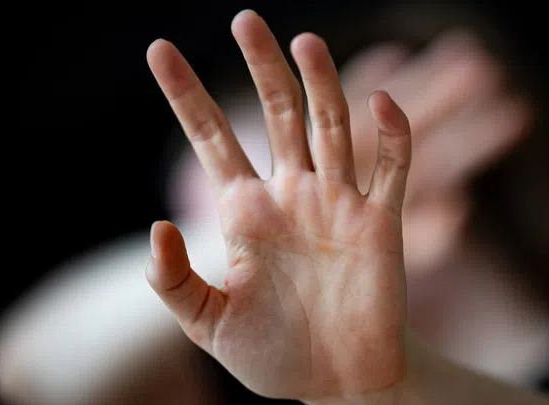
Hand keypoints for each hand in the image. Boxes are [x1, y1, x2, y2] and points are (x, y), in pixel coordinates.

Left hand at [146, 9, 411, 401]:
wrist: (335, 382)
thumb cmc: (271, 355)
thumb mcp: (208, 324)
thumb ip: (175, 281)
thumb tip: (156, 226)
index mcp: (245, 212)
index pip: (213, 138)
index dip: (185, 95)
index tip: (160, 51)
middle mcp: (291, 195)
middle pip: (277, 115)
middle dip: (262, 69)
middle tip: (246, 20)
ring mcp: (337, 204)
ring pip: (331, 129)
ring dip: (322, 85)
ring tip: (306, 42)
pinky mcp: (380, 224)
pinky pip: (392, 170)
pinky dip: (392, 136)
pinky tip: (380, 104)